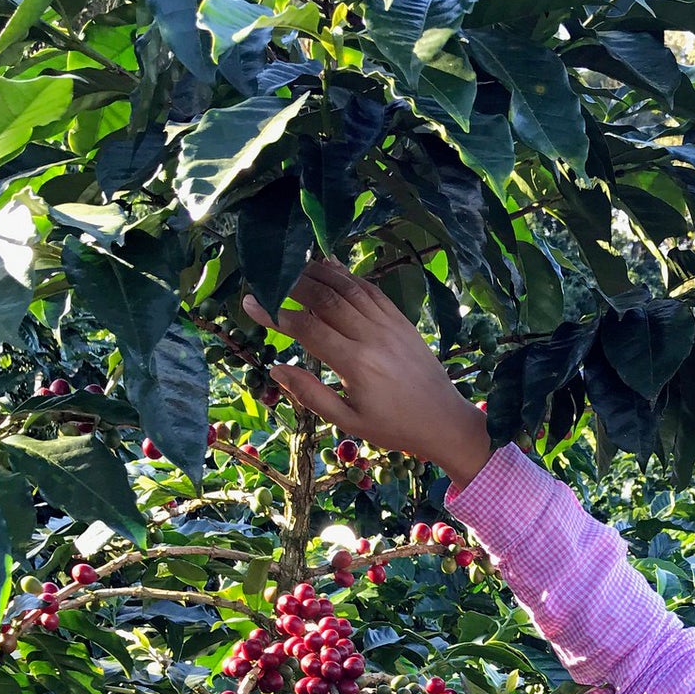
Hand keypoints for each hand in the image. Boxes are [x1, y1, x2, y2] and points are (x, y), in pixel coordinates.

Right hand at [241, 260, 492, 488]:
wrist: (444, 421)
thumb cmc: (393, 427)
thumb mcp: (349, 421)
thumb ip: (311, 395)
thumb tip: (276, 369)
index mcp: (355, 364)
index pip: (306, 328)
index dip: (275, 313)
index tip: (250, 302)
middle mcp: (372, 337)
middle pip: (325, 298)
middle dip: (292, 284)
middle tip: (268, 278)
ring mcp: (389, 325)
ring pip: (348, 288)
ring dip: (318, 273)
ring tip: (292, 266)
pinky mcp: (402, 320)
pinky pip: (371, 290)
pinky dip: (348, 276)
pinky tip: (330, 268)